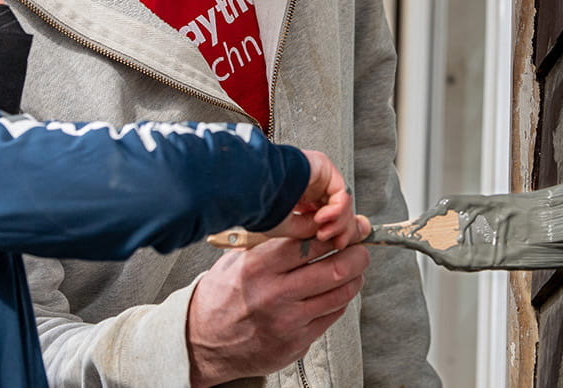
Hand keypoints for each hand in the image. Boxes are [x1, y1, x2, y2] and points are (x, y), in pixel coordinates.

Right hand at [186, 236, 371, 385]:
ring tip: (354, 268)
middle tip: (361, 247)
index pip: (312, 241)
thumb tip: (310, 220)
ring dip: (356, 277)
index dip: (337, 231)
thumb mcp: (234, 260)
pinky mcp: (297, 342)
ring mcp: (288, 321)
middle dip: (358, 254)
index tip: (348, 226)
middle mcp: (275, 294)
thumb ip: (268, 242)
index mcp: (258, 267)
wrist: (201, 342)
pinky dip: (341, 299)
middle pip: (336, 268)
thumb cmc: (220, 297)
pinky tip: (336, 291)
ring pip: (341, 293)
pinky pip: (333, 315)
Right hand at [263, 150, 368, 245]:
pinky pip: (341, 190)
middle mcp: (310, 186)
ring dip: (338, 221)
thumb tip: (331, 235)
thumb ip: (310, 230)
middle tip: (338, 242)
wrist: (252, 187)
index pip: (326, 214)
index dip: (335, 230)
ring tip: (324, 232)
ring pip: (342, 201)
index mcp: (299, 198)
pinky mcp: (323, 167)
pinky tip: (323, 217)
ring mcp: (317, 176)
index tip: (336, 244)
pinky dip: (337, 208)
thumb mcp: (288, 227)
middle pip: (339, 207)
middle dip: (341, 228)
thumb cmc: (260, 205)